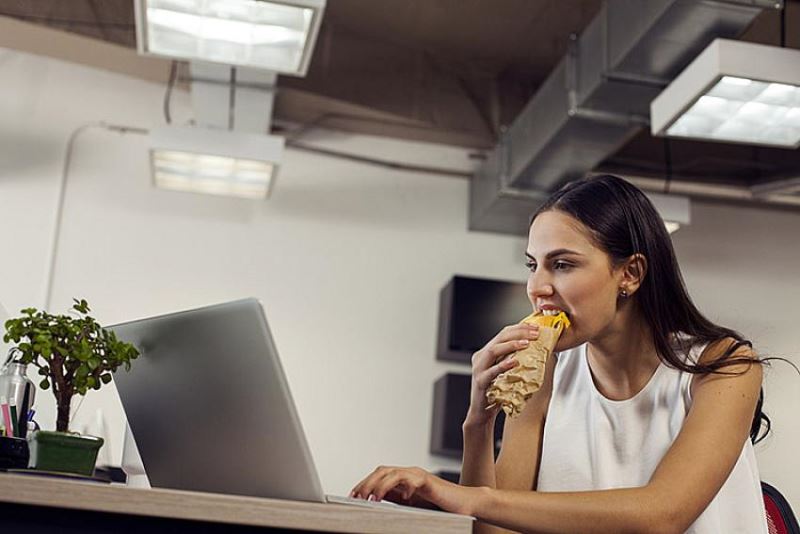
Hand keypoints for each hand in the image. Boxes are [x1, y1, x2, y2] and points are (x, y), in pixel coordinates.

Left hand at [349, 466, 478, 514]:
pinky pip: (413, 479)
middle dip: (367, 483)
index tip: (352, 496)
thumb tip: (374, 502)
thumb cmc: (439, 506)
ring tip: (372, 498)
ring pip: (393, 473)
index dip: (364, 483)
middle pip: (382, 470)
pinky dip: (406, 487)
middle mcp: (409, 473)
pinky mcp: (428, 481)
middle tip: (356, 496)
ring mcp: (418, 475)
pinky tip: (403, 497)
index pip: (379, 475)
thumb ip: (396, 499)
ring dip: (380, 485)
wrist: (465, 504)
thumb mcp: (412, 504)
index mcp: (403, 478)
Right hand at [465, 323, 538, 425]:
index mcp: (486, 352)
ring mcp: (478, 369)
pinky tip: (515, 361)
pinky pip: (491, 371)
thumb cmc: (496, 392)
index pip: (503, 334)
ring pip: (493, 350)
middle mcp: (480, 358)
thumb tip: (537, 351)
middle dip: (518, 333)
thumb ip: (514, 360)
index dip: (519, 328)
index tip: (535, 327)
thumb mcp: (506, 372)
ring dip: (511, 345)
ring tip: (526, 343)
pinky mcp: (480, 382)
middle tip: (534, 333)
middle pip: (499, 338)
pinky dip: (503, 365)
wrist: (482, 413)